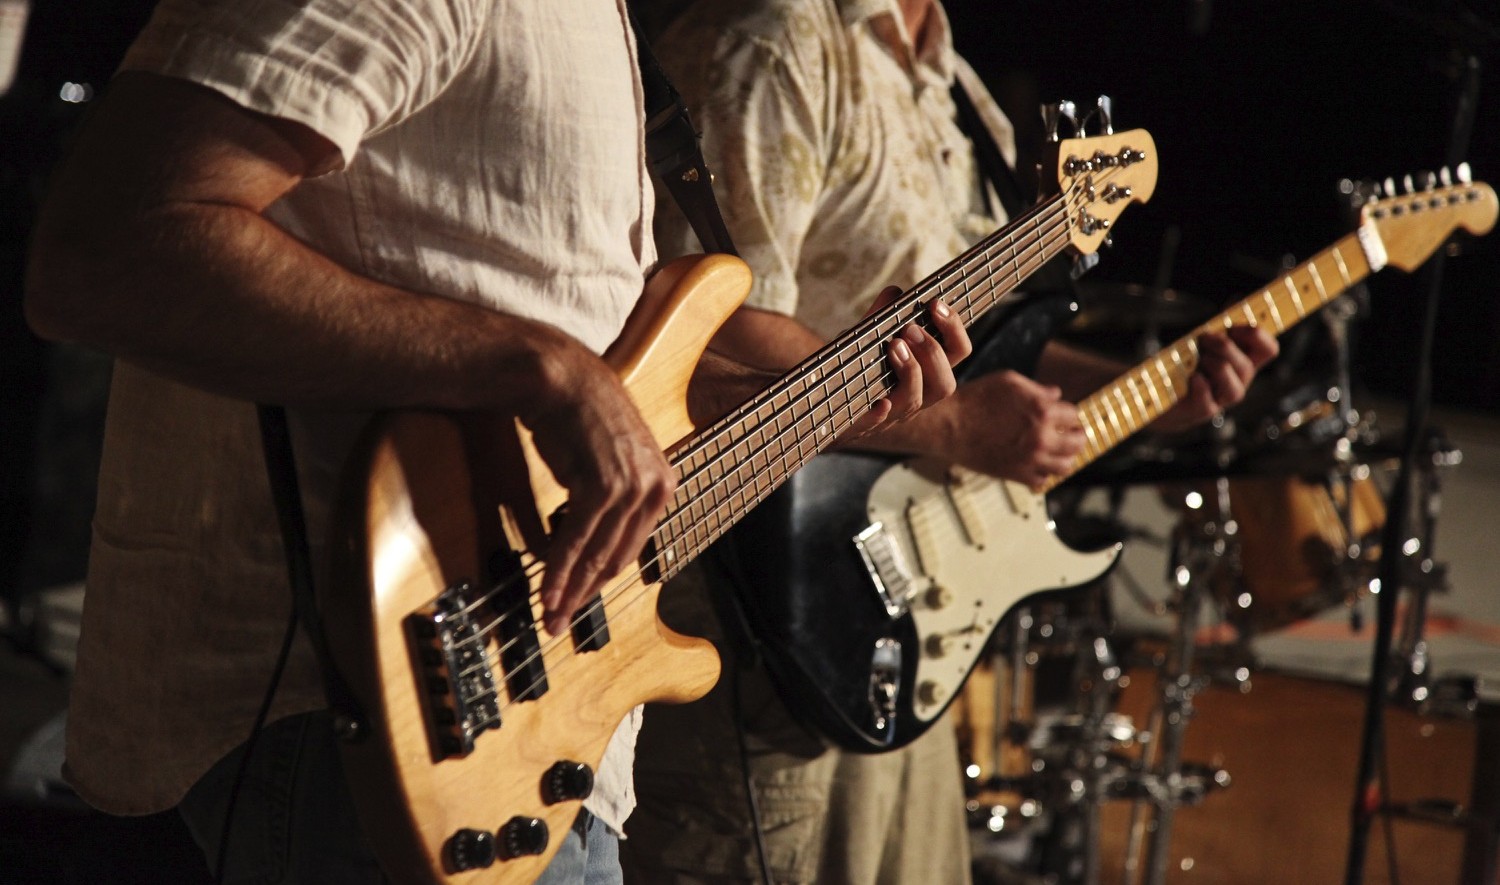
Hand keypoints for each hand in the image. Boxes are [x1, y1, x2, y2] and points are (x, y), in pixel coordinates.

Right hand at [522, 339, 675, 635]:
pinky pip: (576, 539)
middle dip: (585, 594)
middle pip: (616, 558)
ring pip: (597, 555)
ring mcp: (630, 488)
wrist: (561, 380)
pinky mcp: (602, 486)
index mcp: (664, 484)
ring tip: (550, 613)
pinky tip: (547, 589)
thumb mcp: (612, 462)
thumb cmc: (580, 419)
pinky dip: (559, 569)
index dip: (602, 579)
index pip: (632, 546)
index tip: (580, 601)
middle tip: (561, 620)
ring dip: (569, 589)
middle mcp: (655, 488)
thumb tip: (594, 546)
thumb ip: (615, 501)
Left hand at [844, 291, 970, 439]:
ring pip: (915, 402)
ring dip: (910, 372)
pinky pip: (874, 425)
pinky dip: (880, 414)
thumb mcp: (867, 337)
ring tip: (894, 346)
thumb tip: (895, 292)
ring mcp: (890, 413)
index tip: (936, 304)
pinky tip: (880, 402)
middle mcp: (915, 396)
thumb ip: (881, 316)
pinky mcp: (861, 425)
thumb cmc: (854, 367)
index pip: (957, 352)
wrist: (822, 402)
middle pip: (945, 384)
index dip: (954, 329)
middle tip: (910, 329)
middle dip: (932, 353)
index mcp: (925, 372)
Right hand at [948, 370, 1085, 489]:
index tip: (1063, 416)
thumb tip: (1056, 395)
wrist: (947, 425)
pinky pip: (1043, 481)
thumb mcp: (1008, 382)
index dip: (1068, 414)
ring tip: (1057, 452)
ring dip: (1065, 457)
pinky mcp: (1016, 475)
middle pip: (1077, 443)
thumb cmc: (973, 400)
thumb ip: (1037, 389)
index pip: (1073, 415)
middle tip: (1071, 435)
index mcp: (1042, 411)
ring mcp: (1030, 459)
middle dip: (1076, 436)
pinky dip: (1044, 474)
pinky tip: (1037, 465)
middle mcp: (1041, 437)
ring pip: (1066, 466)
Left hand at [1154, 325, 1278, 433]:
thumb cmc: (1187, 364)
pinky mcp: (1203, 411)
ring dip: (1211, 365)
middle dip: (1224, 346)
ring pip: (1233, 385)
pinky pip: (1208, 401)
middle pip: (1247, 365)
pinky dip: (1198, 385)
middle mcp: (1237, 381)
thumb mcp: (1206, 340)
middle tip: (1203, 337)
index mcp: (1243, 361)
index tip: (1233, 326)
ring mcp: (1221, 398)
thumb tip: (1238, 298)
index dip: (1258, 335)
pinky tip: (1190, 377)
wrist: (1159, 393)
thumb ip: (1223, 321)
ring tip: (1196, 361)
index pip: (1268, 349)